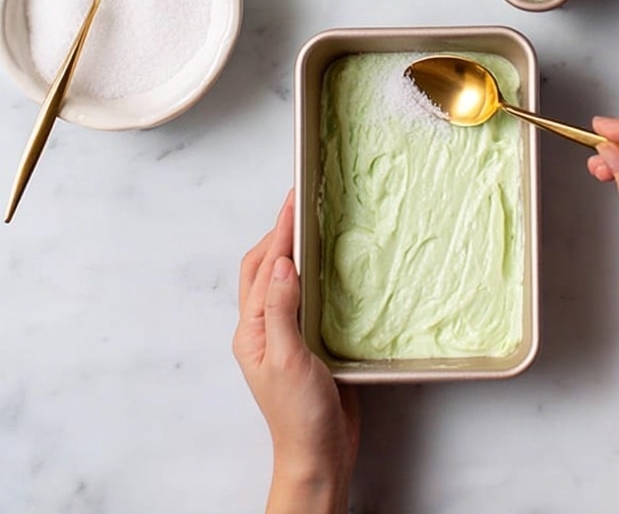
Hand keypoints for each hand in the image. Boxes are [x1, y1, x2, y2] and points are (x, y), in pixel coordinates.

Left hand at [233, 192, 359, 513]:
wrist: (319, 455)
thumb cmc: (300, 415)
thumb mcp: (288, 359)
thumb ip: (282, 309)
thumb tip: (281, 262)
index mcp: (252, 330)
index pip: (263, 267)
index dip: (279, 231)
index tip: (294, 200)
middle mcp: (264, 328)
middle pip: (264, 268)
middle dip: (279, 233)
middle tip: (301, 202)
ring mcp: (285, 335)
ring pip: (283, 280)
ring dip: (293, 251)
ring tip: (312, 223)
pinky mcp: (308, 343)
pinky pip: (305, 297)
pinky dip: (312, 275)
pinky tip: (329, 267)